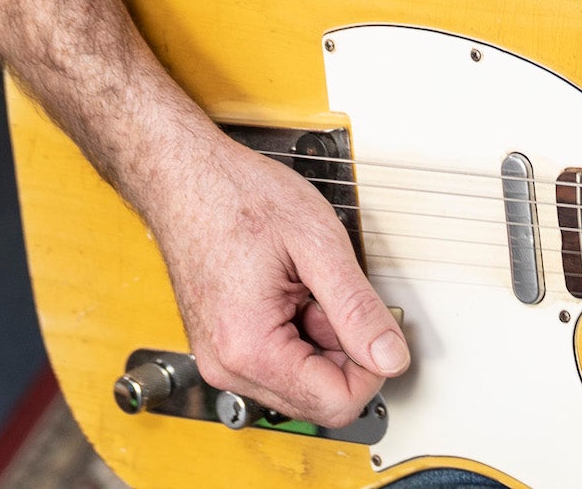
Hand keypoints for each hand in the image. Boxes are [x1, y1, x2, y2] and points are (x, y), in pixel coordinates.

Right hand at [145, 138, 409, 427]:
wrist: (189, 178)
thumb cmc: (240, 197)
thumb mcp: (318, 244)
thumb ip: (358, 307)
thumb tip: (392, 356)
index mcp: (250, 349)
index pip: (335, 403)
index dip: (373, 366)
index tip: (380, 325)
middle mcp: (228, 368)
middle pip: (319, 398)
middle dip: (348, 352)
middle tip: (341, 294)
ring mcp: (223, 359)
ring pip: (301, 382)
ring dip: (325, 340)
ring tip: (314, 285)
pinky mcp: (225, 347)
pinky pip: (279, 362)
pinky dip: (302, 332)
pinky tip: (298, 288)